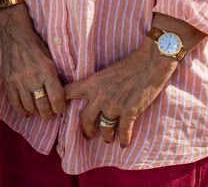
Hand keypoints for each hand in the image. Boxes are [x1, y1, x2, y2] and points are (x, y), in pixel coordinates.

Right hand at [0, 7, 65, 119]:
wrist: (13, 32)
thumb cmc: (35, 44)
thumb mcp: (50, 57)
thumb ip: (54, 76)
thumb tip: (62, 94)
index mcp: (47, 70)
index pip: (57, 99)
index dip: (60, 108)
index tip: (60, 109)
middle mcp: (33, 77)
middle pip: (43, 106)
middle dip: (49, 114)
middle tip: (50, 114)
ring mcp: (19, 80)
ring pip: (29, 107)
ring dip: (36, 112)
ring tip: (39, 111)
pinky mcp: (8, 81)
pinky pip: (15, 102)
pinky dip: (22, 110)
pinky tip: (27, 111)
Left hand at [63, 43, 177, 146]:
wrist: (149, 64)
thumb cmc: (128, 65)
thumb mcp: (105, 72)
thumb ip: (96, 83)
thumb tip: (90, 93)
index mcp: (92, 83)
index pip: (68, 92)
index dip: (60, 101)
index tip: (58, 110)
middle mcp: (100, 96)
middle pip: (85, 119)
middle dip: (86, 130)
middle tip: (88, 135)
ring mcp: (114, 106)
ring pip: (104, 128)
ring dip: (106, 136)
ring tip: (108, 139)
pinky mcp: (129, 112)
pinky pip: (124, 132)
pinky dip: (124, 140)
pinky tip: (124, 144)